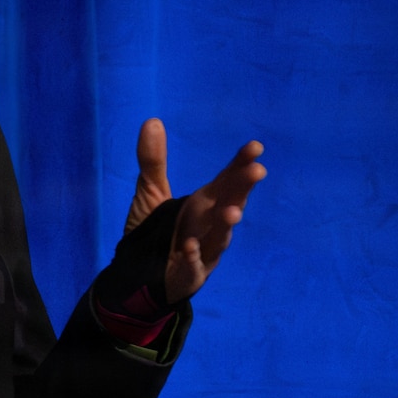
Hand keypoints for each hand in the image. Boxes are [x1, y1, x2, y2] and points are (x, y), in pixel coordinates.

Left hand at [124, 118, 266, 302]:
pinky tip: (191, 246)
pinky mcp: (191, 274)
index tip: (255, 147)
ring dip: (227, 224)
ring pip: (220, 236)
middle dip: (243, 189)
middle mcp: (210, 224)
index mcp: (204, 202)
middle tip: (257, 171)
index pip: (227, 180)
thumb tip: (151, 120)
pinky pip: (194, 265)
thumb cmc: (154, 232)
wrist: (139, 277)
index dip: (241, 164)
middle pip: (231, 203)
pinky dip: (195, 257)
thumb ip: (153, 161)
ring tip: (233, 211)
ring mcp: (205, 251)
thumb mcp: (150, 192)